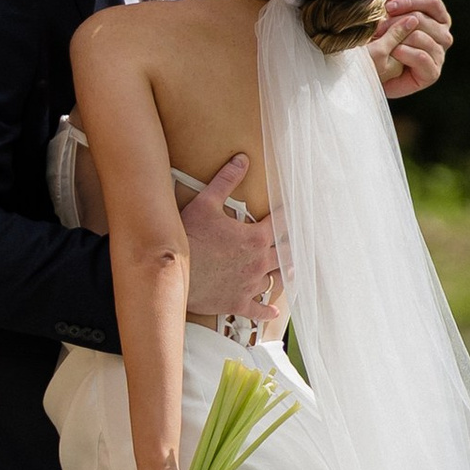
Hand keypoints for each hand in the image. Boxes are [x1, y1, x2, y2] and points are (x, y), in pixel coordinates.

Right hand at [180, 153, 282, 329]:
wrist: (171, 272)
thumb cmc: (189, 236)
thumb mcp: (206, 202)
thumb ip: (227, 180)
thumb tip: (242, 159)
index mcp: (255, 238)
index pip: (281, 224)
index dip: (288, 217)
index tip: (294, 213)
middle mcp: (258, 263)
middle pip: (285, 254)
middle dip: (291, 246)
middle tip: (299, 242)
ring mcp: (249, 285)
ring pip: (276, 280)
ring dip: (283, 273)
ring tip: (290, 270)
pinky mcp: (238, 303)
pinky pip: (258, 309)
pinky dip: (267, 309)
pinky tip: (273, 310)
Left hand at [373, 0, 451, 99]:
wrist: (367, 69)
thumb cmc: (378, 34)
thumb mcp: (383, 5)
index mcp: (436, 16)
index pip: (433, 3)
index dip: (412, 2)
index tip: (388, 6)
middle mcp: (442, 35)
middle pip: (427, 20)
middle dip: (399, 23)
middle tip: (378, 29)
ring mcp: (439, 55)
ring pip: (425, 39)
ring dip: (399, 39)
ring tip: (382, 42)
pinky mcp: (432, 74)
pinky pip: (425, 58)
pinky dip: (407, 53)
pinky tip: (393, 52)